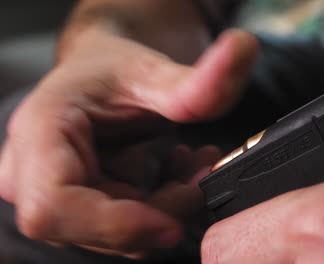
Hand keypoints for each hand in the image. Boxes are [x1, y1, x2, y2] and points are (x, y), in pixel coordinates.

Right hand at [0, 29, 257, 256]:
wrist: (103, 76)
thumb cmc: (114, 68)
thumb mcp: (153, 71)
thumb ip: (198, 81)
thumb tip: (244, 48)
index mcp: (39, 133)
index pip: (54, 207)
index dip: (114, 226)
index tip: (173, 222)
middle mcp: (35, 172)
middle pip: (91, 229)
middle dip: (158, 213)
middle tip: (200, 177)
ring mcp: (56, 192)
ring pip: (114, 234)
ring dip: (166, 208)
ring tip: (196, 166)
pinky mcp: (82, 204)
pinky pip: (125, 226)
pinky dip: (161, 206)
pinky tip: (179, 172)